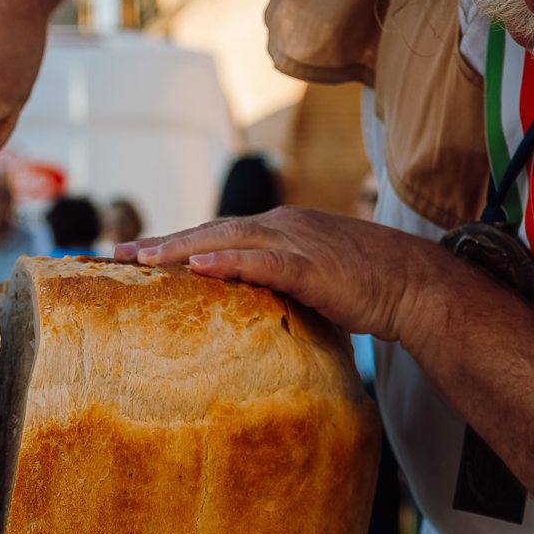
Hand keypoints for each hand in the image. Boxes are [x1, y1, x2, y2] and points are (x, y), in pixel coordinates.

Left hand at [121, 207, 459, 342]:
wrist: (414, 285)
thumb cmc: (367, 287)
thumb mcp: (312, 279)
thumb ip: (278, 283)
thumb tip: (247, 306)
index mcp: (280, 229)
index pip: (217, 232)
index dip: (175, 241)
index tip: (137, 253)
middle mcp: (282, 227)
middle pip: (211, 230)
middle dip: (164, 242)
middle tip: (120, 254)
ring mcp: (296, 243)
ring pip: (228, 239)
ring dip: (182, 248)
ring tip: (144, 259)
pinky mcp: (311, 266)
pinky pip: (262, 261)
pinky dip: (228, 261)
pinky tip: (197, 266)